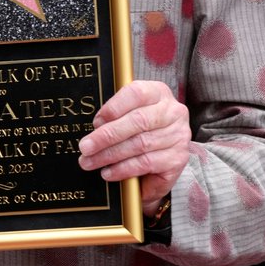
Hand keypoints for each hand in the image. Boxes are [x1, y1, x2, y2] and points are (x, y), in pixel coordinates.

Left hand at [78, 80, 189, 214]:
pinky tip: (109, 172)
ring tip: (90, 162)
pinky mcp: (178, 159)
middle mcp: (173, 112)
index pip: (137, 93)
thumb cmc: (141, 129)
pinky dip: (124, 169)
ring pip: (140, 144)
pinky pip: (146, 164)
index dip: (114, 107)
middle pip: (138, 121)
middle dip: (106, 136)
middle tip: (85, 147)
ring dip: (110, 155)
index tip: (96, 122)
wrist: (164, 154)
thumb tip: (96, 127)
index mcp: (158, 93)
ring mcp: (178, 136)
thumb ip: (115, 115)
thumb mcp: (129, 114)